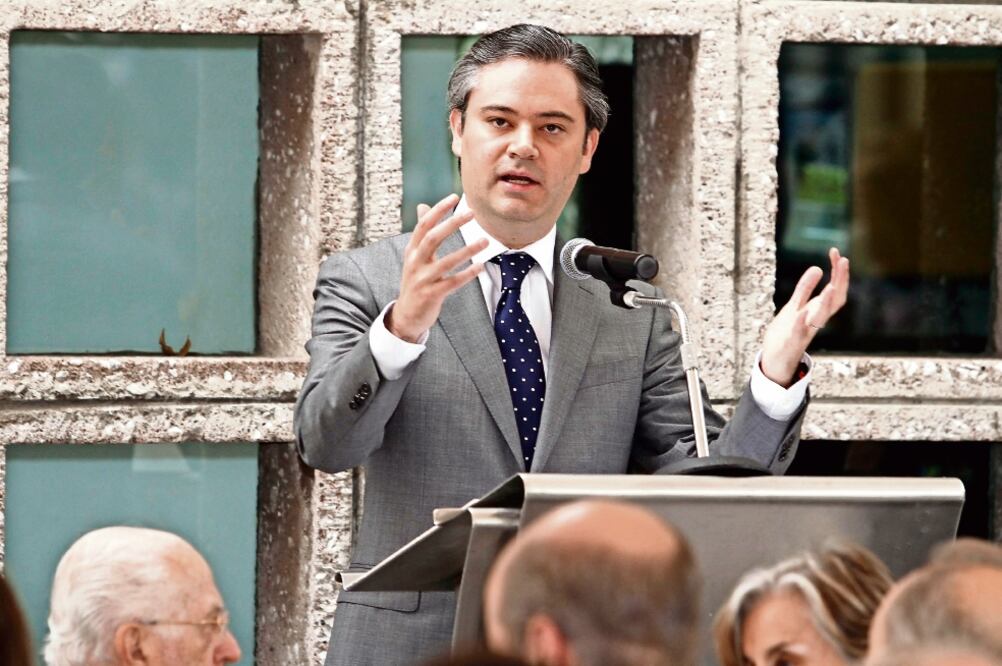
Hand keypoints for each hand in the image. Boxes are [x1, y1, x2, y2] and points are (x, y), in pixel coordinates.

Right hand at [386, 194, 487, 341]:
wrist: (406, 316)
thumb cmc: (415, 282)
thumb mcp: (414, 256)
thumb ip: (422, 233)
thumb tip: (422, 205)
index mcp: (411, 251)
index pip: (423, 225)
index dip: (438, 210)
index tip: (454, 197)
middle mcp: (414, 263)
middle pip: (432, 238)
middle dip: (452, 224)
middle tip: (471, 213)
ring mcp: (422, 280)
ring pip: (446, 261)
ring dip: (467, 250)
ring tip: (485, 241)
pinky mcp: (431, 295)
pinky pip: (452, 283)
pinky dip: (467, 274)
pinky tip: (481, 266)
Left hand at [760, 247, 849, 386]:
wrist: (774, 361)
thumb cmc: (786, 334)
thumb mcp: (793, 307)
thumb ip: (804, 290)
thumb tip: (818, 268)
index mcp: (817, 311)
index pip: (835, 290)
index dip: (839, 273)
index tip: (837, 253)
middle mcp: (815, 320)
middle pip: (834, 300)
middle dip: (840, 281)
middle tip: (844, 260)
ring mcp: (805, 332)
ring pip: (821, 318)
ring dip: (827, 302)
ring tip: (831, 285)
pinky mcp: (791, 343)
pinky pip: (798, 333)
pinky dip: (801, 323)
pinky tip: (803, 312)